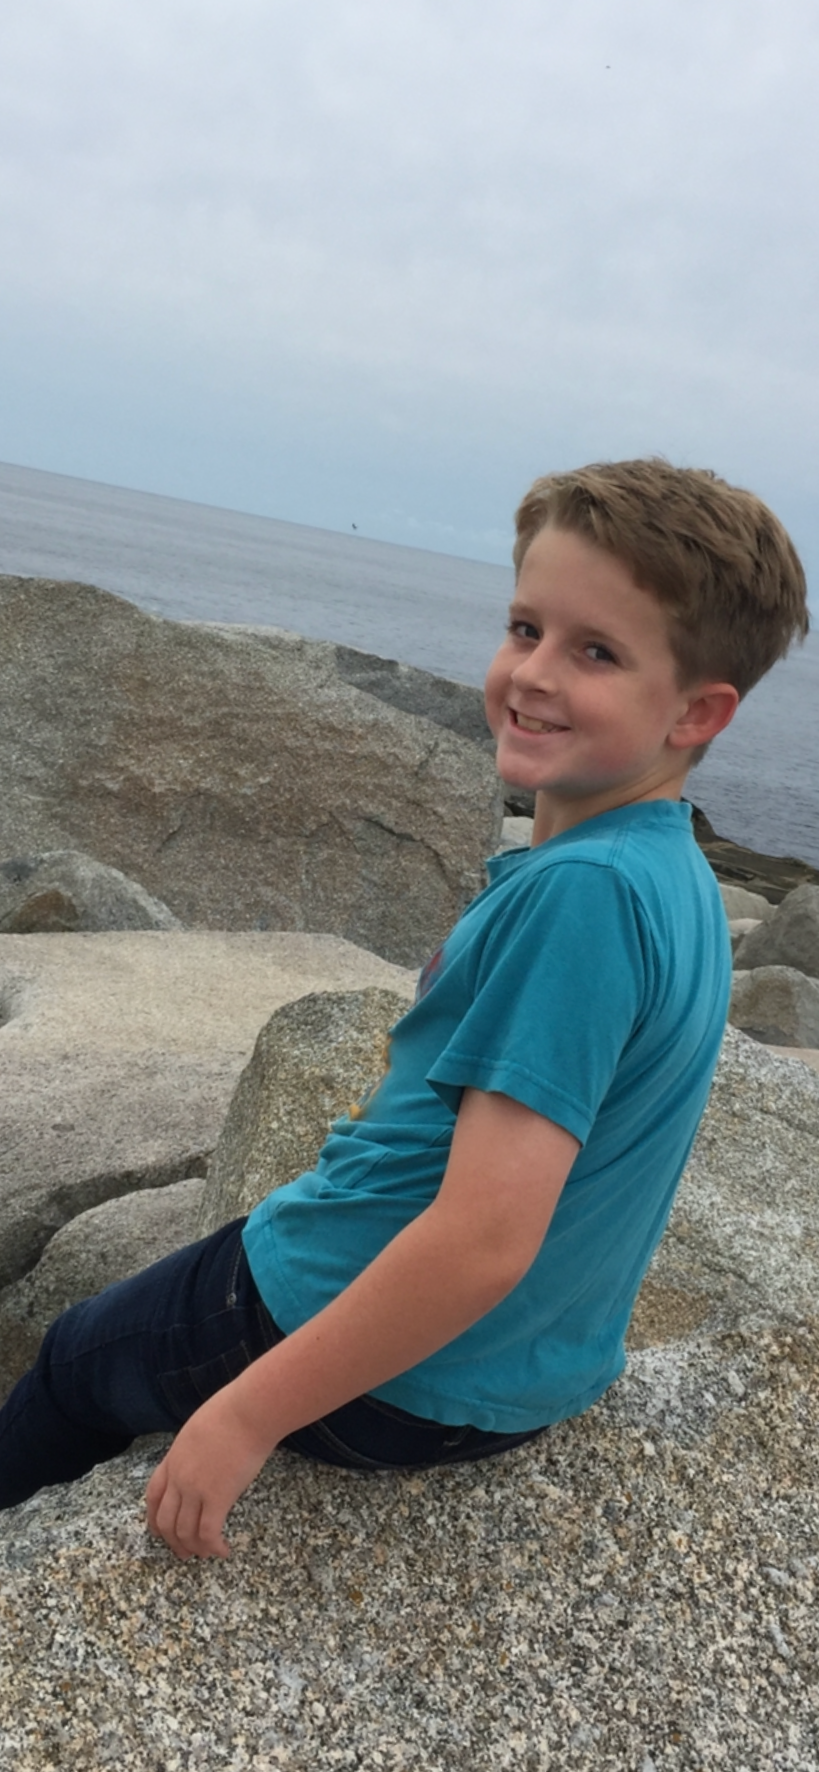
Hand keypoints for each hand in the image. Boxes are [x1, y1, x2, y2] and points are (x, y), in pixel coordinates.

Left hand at [145, 1384, 276, 1559]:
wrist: (247, 1412)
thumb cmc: (232, 1411)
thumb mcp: (199, 1428)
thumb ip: (194, 1449)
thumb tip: (203, 1458)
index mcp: (173, 1458)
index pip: (153, 1495)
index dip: (153, 1518)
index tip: (159, 1532)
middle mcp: (179, 1477)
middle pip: (165, 1520)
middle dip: (173, 1542)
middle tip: (185, 1553)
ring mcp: (195, 1488)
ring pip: (184, 1531)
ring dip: (194, 1548)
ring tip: (206, 1554)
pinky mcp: (218, 1497)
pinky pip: (208, 1533)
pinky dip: (214, 1547)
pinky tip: (224, 1550)